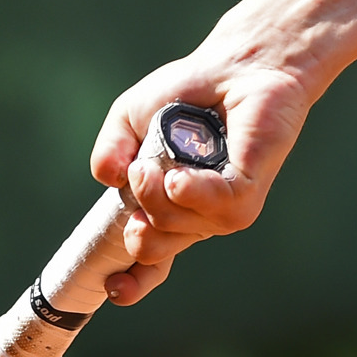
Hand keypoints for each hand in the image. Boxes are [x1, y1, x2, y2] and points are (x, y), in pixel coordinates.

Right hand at [89, 53, 312, 304]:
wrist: (235, 66)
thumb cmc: (186, 94)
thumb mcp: (129, 120)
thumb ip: (109, 151)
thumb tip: (107, 180)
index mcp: (168, 210)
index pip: (150, 261)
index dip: (132, 282)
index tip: (114, 290)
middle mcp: (196, 217)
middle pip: (154, 250)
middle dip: (136, 223)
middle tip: (139, 173)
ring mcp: (223, 210)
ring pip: (177, 228)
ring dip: (155, 196)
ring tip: (155, 159)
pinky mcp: (249, 193)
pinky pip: (217, 210)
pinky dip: (192, 193)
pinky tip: (182, 176)